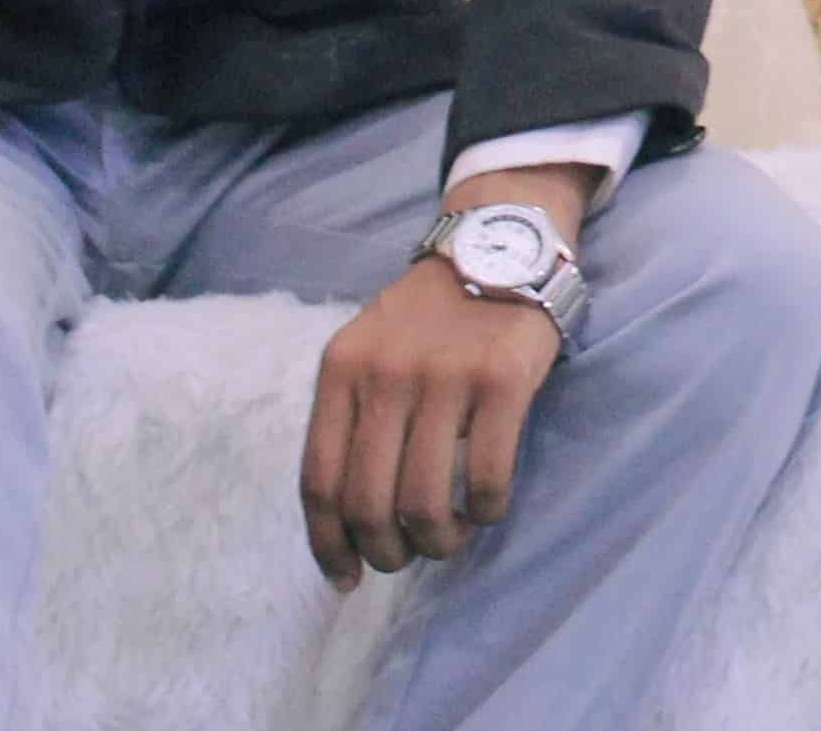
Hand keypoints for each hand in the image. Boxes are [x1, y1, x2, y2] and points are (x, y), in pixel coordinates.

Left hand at [299, 167, 590, 584]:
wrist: (498, 243)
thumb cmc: (429, 315)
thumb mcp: (367, 348)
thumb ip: (352, 416)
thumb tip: (347, 519)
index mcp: (341, 369)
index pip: (319, 481)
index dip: (328, 544)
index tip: (345, 578)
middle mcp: (385, 374)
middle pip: (369, 503)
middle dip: (387, 551)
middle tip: (407, 556)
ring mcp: (444, 377)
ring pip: (426, 501)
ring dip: (438, 541)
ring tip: (450, 537)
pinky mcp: (501, 380)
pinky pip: (487, 478)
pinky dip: (487, 511)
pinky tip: (488, 507)